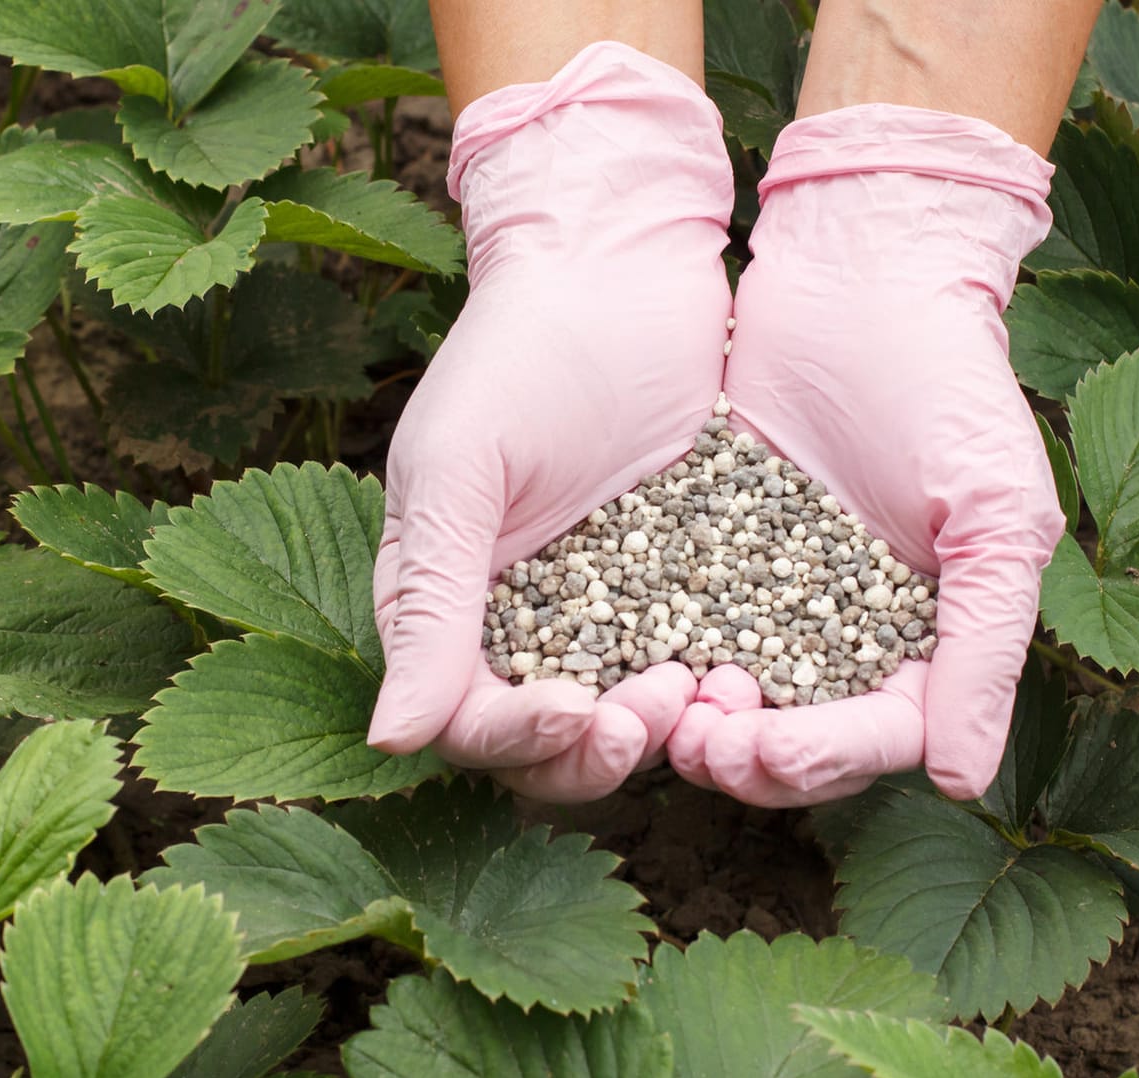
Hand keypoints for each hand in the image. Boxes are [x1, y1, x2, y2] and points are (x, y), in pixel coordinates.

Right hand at [367, 42, 734, 801]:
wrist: (619, 266)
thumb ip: (430, 603)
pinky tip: (746, 672)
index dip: (517, 737)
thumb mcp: (460, 472)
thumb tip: (392, 739)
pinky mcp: (679, 583)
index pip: (467, 720)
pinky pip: (691, 662)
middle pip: (546, 745)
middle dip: (596, 750)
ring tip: (707, 692)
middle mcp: (518, 621)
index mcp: (443, 602)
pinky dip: (712, 686)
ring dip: (659, 732)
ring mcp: (604, 607)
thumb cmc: (516, 353)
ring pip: (622, 721)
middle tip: (654, 711)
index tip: (576, 709)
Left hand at [666, 104, 1063, 805]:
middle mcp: (841, 636)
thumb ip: (986, 647)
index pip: (877, 738)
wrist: (860, 275)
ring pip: (725, 700)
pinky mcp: (699, 553)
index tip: (774, 749)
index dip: (826, 759)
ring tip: (662, 709)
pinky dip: (649, 654)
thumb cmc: (951, 386)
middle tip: (700, 741)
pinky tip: (621, 658)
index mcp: (924, 642)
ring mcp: (765, 596)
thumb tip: (963, 784)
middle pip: (793, 741)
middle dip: (747, 758)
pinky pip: (670, 624)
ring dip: (691, 723)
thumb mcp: (994, 516)